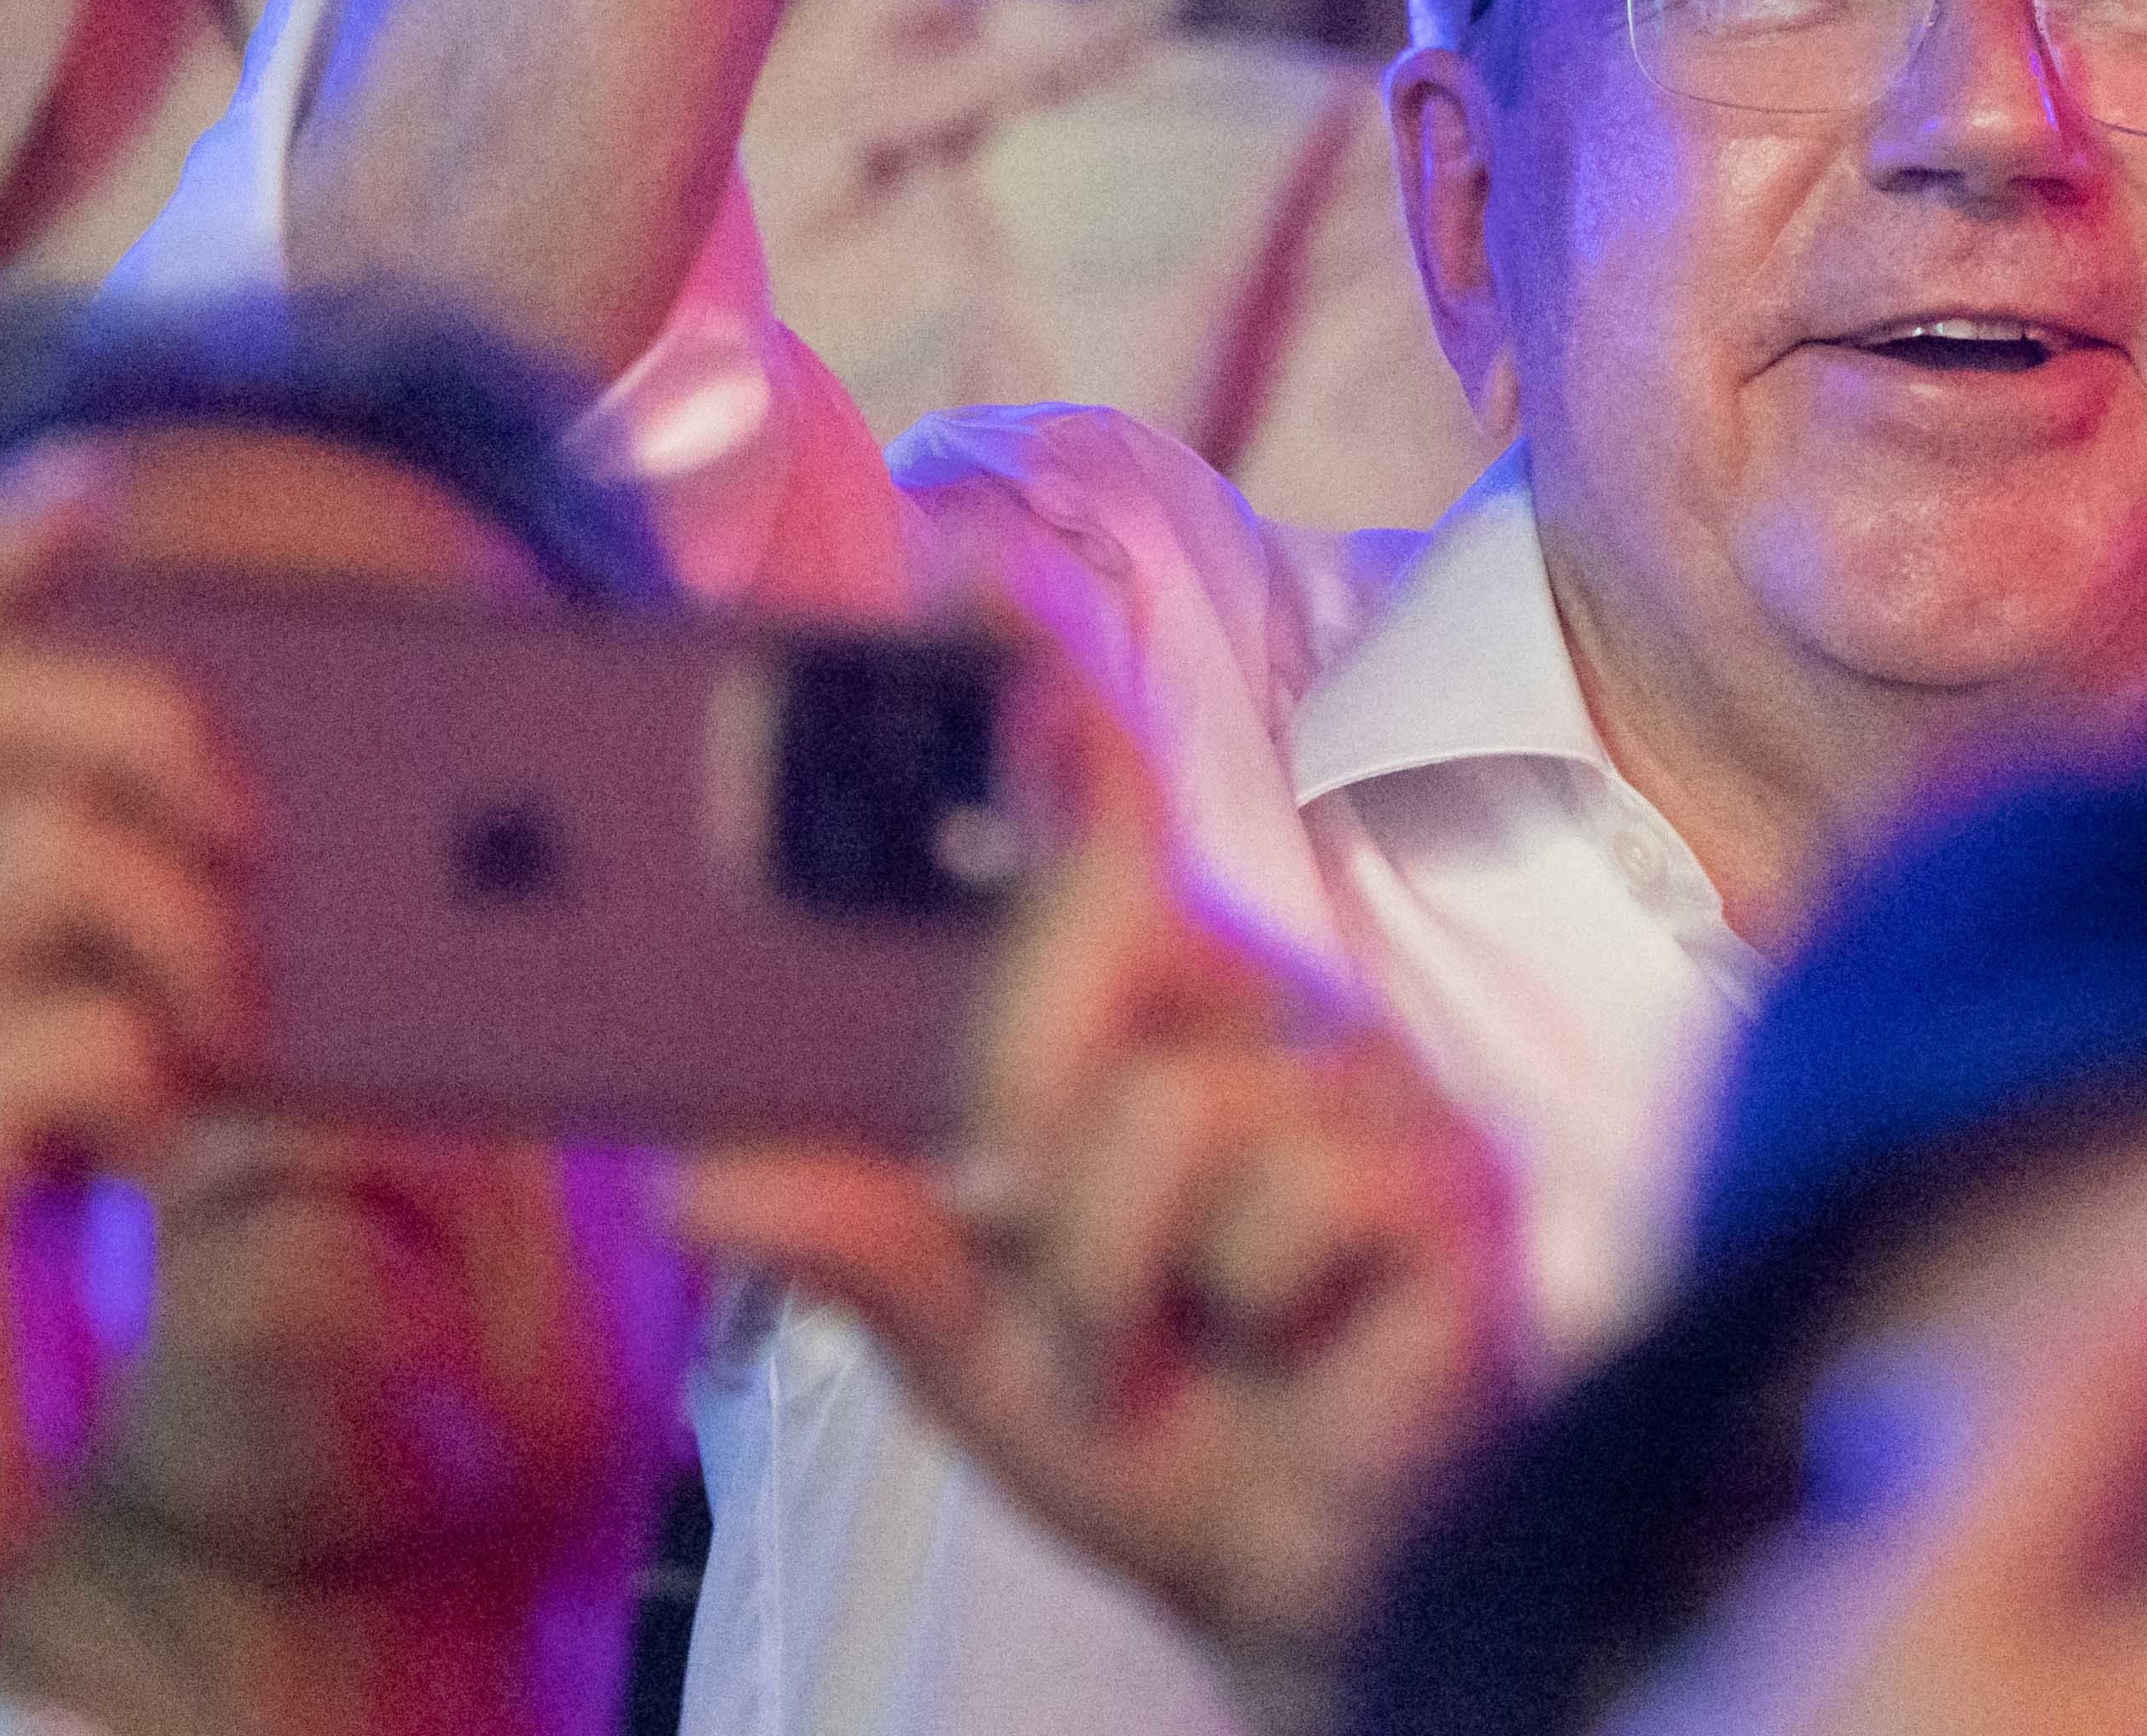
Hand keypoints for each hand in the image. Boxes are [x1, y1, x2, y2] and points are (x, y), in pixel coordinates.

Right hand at [0, 453, 254, 1735]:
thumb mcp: (57, 1046)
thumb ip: (122, 926)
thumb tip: (324, 822)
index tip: (102, 478)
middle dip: (154, 728)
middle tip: (246, 848)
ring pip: (40, 838)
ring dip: (185, 916)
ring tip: (215, 1025)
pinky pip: (70, 1027)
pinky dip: (157, 1066)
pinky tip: (151, 1138)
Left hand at [677, 679, 1512, 1683]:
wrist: (1310, 1580)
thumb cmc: (1155, 1424)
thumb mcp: (964, 1342)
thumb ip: (858, 1242)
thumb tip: (703, 1175)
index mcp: (1147, 1008)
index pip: (1094, 810)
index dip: (1039, 683)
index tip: (961, 566)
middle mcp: (1263, 1005)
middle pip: (1104, 932)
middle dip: (1020, 1090)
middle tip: (1028, 1225)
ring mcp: (1364, 1081)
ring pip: (1169, 1104)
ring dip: (1113, 1266)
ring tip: (1157, 1338)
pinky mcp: (1443, 1175)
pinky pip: (1276, 1197)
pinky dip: (1230, 1300)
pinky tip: (1277, 1341)